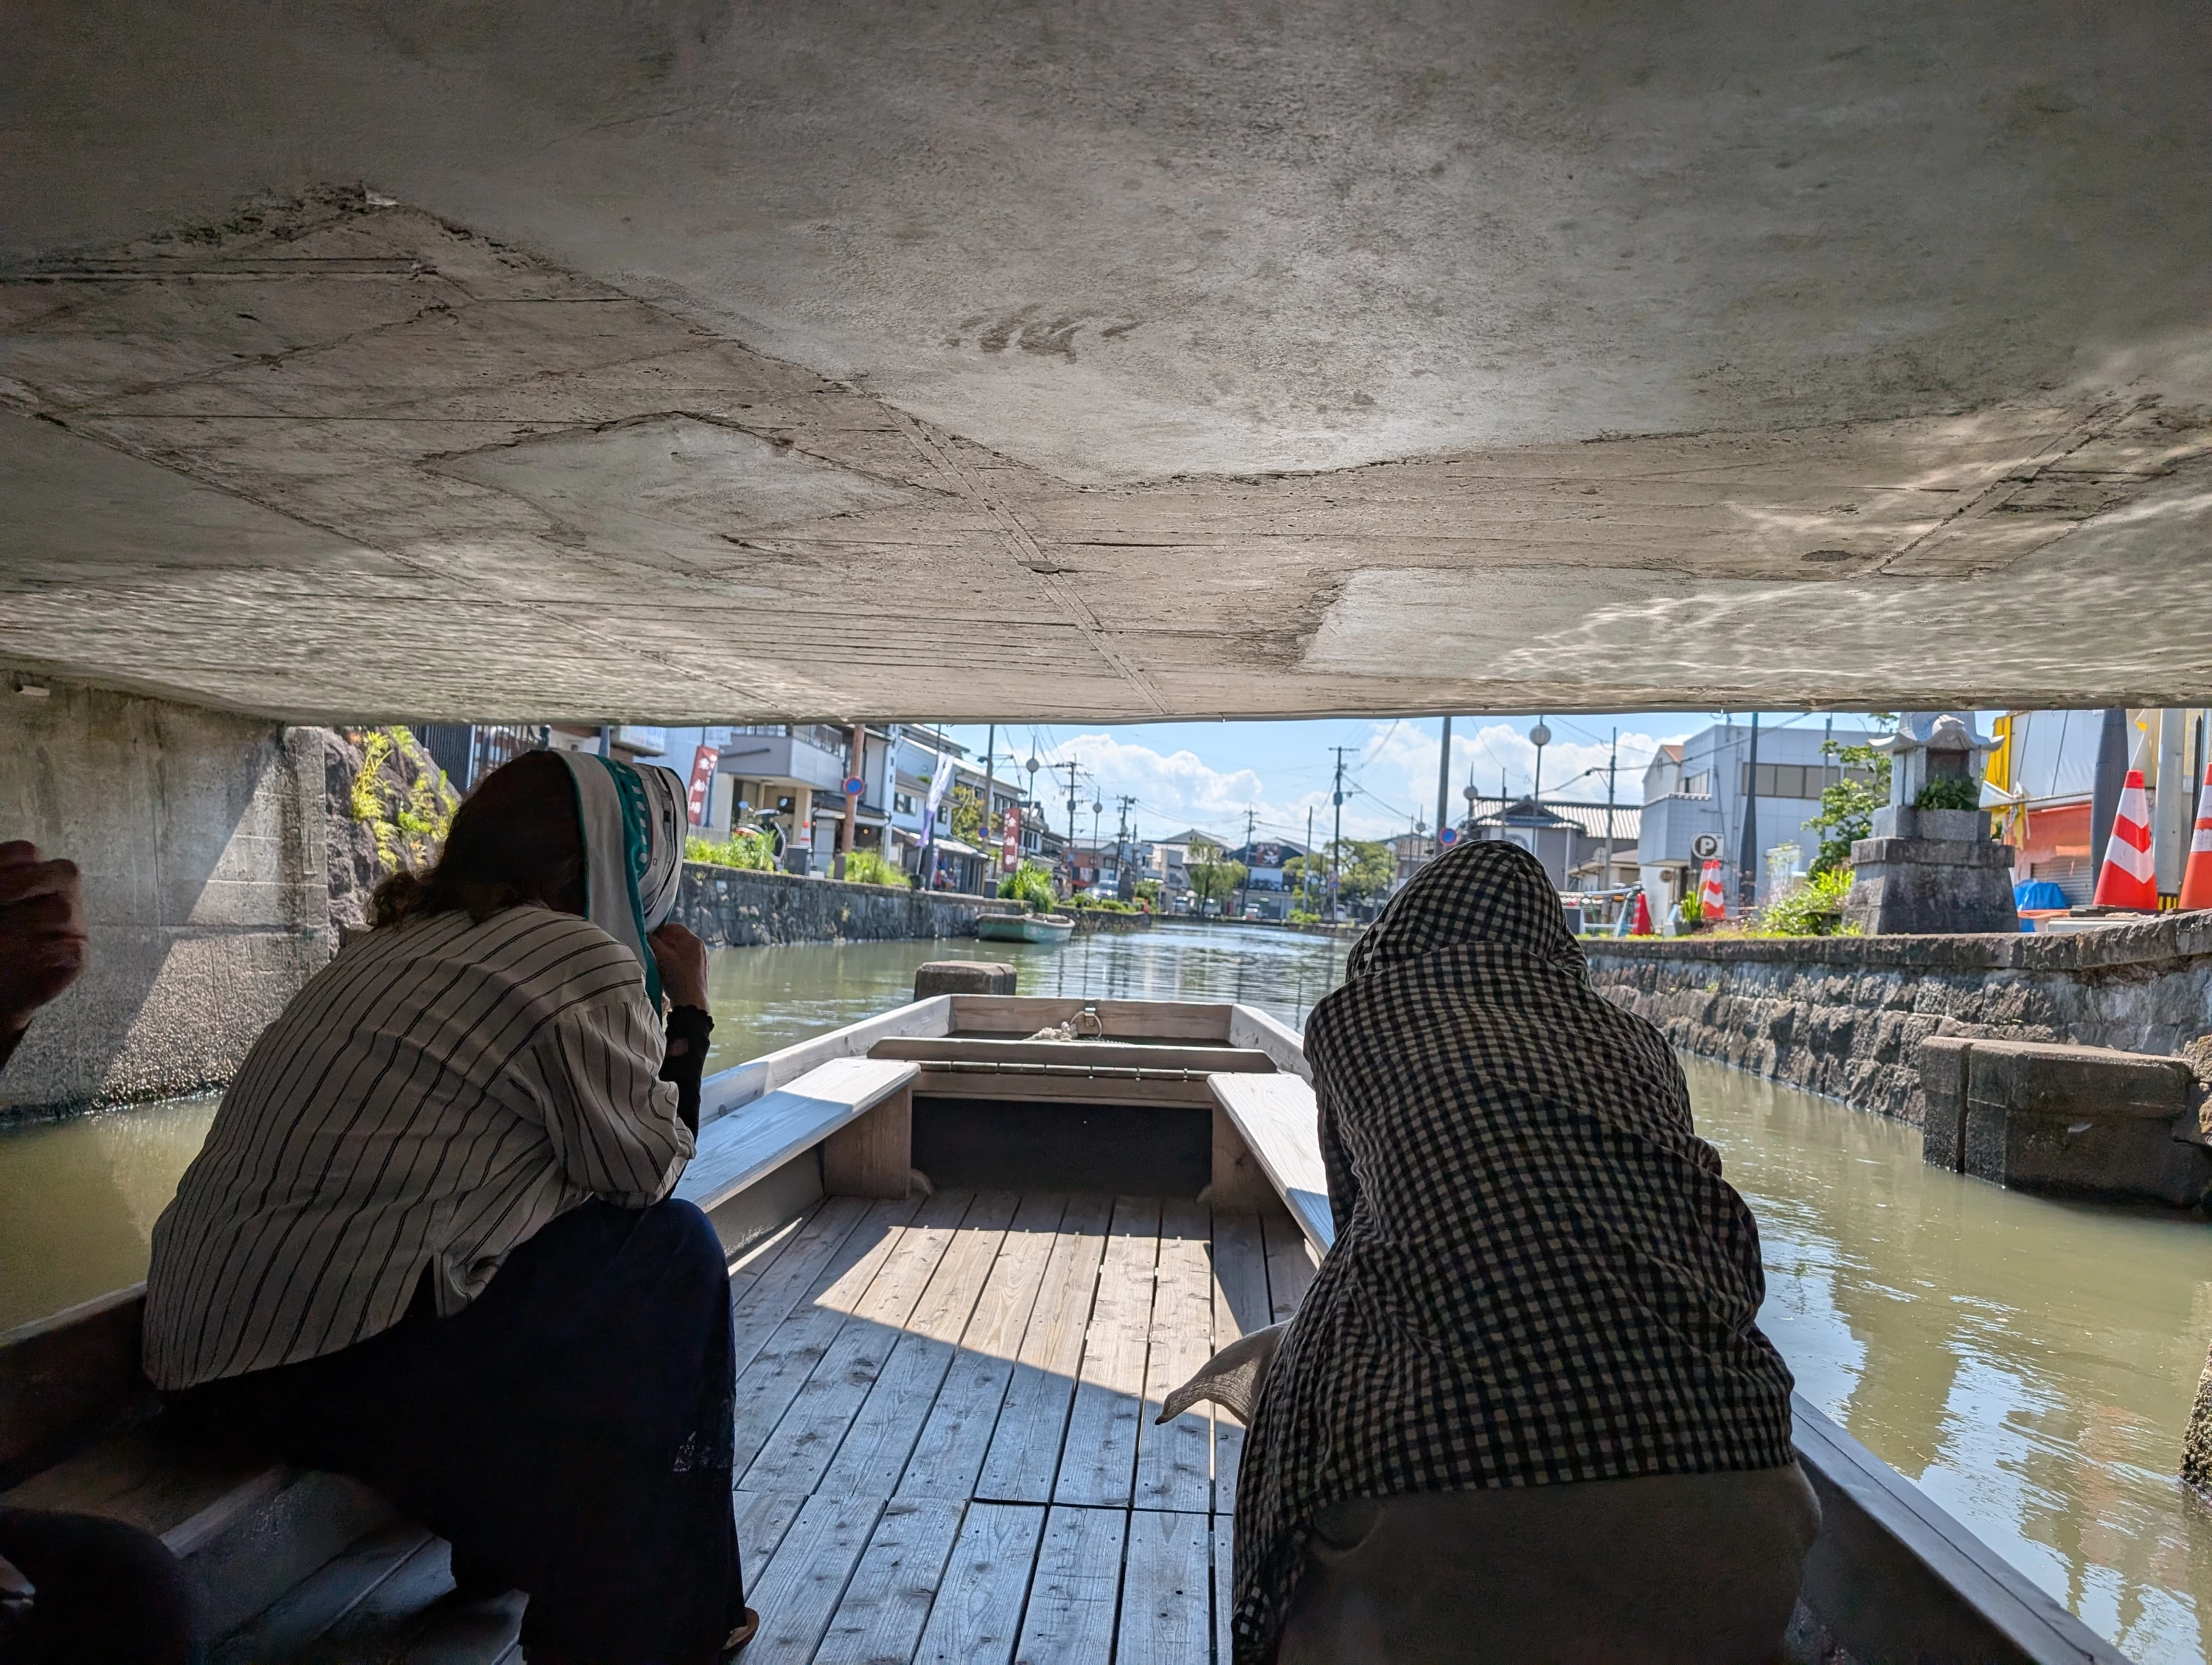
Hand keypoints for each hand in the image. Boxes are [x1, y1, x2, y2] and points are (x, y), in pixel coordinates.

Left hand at [0, 842, 87, 1034]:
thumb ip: (1, 894)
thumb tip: (2, 900)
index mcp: (34, 876)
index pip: (27, 854)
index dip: (6, 861)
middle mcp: (61, 896)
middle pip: (66, 872)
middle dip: (26, 882)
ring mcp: (74, 927)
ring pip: (64, 910)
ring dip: (24, 922)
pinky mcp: (77, 958)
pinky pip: (72, 949)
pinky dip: (40, 953)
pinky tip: (12, 958)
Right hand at [647, 920, 708, 1011]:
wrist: (691, 1002)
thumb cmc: (677, 977)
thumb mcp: (662, 958)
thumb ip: (653, 942)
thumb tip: (646, 933)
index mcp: (694, 941)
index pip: (675, 927)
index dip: (659, 929)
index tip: (648, 935)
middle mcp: (701, 947)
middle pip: (679, 937)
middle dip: (663, 940)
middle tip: (650, 946)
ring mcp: (702, 959)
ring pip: (682, 948)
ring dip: (669, 950)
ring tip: (657, 958)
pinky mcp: (701, 969)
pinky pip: (686, 958)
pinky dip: (675, 959)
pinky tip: (667, 968)